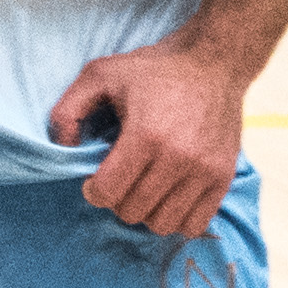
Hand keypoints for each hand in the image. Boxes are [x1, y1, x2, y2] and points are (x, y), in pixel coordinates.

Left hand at [50, 36, 247, 237]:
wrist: (213, 63)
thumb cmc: (154, 70)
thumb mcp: (100, 74)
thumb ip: (69, 109)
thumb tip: (64, 147)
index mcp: (145, 134)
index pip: (108, 193)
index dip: (93, 191)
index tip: (96, 178)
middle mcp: (177, 158)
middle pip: (132, 212)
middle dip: (118, 200)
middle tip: (121, 179)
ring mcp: (204, 171)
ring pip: (162, 224)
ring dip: (146, 212)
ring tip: (144, 189)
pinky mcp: (223, 178)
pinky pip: (194, 225)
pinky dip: (177, 220)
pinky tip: (169, 198)